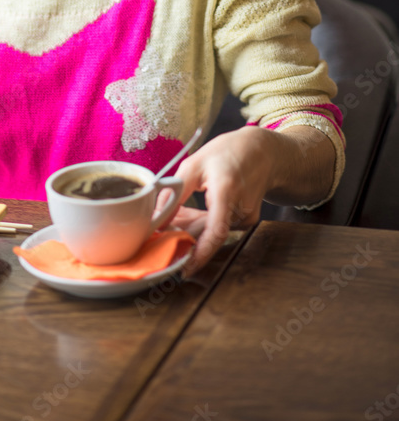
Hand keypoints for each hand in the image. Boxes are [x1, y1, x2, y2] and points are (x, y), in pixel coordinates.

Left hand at [168, 126, 277, 277]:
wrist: (262, 151)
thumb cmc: (227, 153)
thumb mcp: (195, 164)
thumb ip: (175, 191)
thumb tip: (157, 217)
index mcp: (227, 191)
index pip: (215, 232)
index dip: (200, 254)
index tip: (184, 269)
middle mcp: (241, 209)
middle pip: (207, 234)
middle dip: (181, 233)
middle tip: (160, 230)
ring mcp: (246, 218)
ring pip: (211, 231)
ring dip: (189, 226)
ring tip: (173, 214)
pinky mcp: (246, 221)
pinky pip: (218, 227)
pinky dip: (201, 222)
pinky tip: (188, 212)